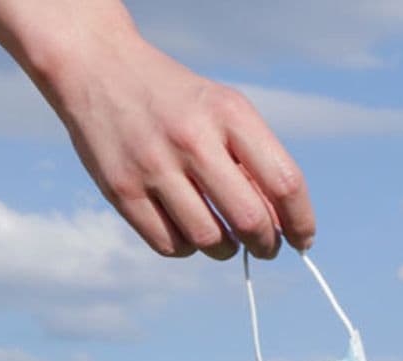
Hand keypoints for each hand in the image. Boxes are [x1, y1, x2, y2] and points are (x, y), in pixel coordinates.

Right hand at [0, 0, 314, 259]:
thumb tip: (282, 227)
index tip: (302, 240)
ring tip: (224, 237)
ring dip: (226, 249)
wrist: (100, 68)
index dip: (301, 221)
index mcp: (229, 113)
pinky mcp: (122, 190)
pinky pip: (170, 246)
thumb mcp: (223, 110)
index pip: (285, 182)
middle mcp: (193, 139)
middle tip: (265, 247)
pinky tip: (188, 231)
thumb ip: (254, 161)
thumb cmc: (178, 100)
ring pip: (210, 239)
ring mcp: (154, 166)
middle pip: (250, 219)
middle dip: (266, 244)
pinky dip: (188, 248)